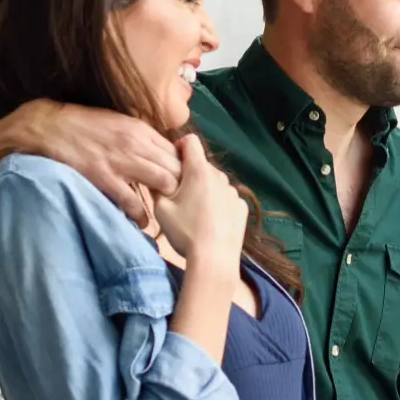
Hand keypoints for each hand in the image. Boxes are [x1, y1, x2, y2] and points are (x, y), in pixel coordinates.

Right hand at [3, 98, 180, 224]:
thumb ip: (141, 137)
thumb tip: (162, 153)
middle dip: (181, 186)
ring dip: (167, 200)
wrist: (47, 127)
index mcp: (141, 130)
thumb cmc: (83, 125)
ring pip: (164, 182)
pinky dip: (141, 215)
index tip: (181, 183)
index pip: (177, 152)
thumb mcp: (118, 122)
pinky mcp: (105, 177)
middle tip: (178, 201)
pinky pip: (133, 201)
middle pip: (176, 168)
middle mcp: (137, 144)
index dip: (183, 170)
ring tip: (164, 211)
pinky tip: (141, 221)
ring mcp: (122, 161)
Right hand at [152, 134, 246, 266]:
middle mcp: (220, 176)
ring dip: (205, 188)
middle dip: (190, 173)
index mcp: (199, 171)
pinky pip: (226, 198)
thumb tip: (157, 176)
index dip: (179, 147)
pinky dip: (218, 203)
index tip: (172, 163)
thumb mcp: (161, 208)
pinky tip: (211, 220)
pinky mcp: (242, 207)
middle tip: (179, 194)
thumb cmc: (184, 230)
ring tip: (195, 210)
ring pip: (215, 182)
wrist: (214, 258)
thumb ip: (158, 186)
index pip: (191, 141)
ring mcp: (234, 193)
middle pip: (202, 165)